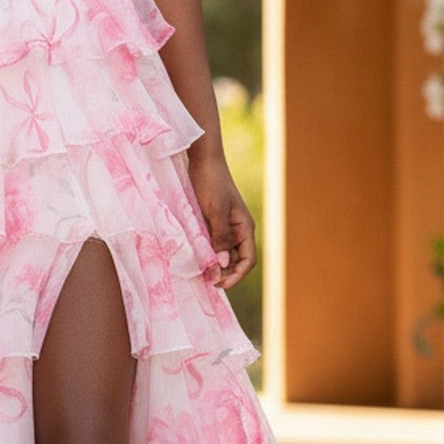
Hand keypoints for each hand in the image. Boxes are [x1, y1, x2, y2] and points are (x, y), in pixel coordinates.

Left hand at [187, 150, 256, 290]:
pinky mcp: (212, 222)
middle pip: (236, 260)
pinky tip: (196, 258)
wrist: (203, 160)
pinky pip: (212, 244)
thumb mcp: (215, 211)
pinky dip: (206, 254)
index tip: (219, 284)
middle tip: (207, 282)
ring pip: (223, 254)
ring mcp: (225, 226)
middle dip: (225, 274)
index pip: (247, 260)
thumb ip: (220, 238)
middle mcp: (237, 230)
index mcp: (244, 227)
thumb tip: (224, 265)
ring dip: (215, 265)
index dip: (236, 276)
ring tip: (201, 274)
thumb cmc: (211, 183)